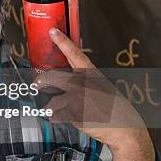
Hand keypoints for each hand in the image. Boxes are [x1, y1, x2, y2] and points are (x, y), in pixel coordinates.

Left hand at [34, 28, 150, 153]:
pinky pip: (58, 116)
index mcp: (91, 75)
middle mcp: (83, 85)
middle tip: (37, 83)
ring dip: (53, 107)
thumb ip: (85, 79)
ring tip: (63, 110)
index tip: (52, 31)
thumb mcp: (103, 86)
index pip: (75, 54)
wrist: (124, 129)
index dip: (63, 41)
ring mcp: (77, 101)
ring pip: (53, 102)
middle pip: (53, 77)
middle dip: (41, 81)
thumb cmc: (114, 107)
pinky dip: (60, 119)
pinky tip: (74, 119)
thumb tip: (67, 76)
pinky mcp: (74, 116)